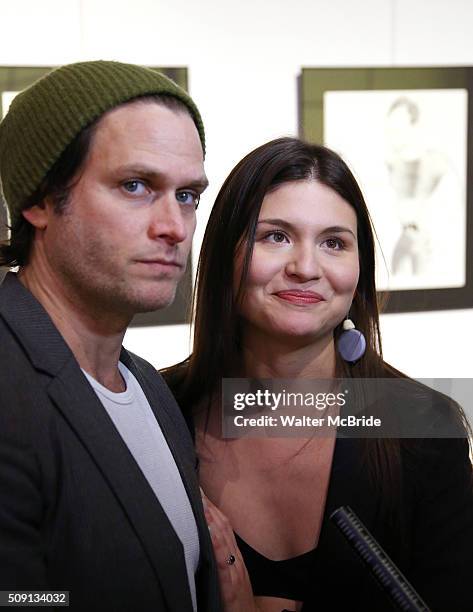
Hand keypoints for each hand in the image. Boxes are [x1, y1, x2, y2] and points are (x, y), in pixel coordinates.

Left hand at [201, 489, 260, 611]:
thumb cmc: (236, 598)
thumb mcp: (230, 573)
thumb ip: (220, 555)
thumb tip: (205, 534)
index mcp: (233, 554)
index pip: (223, 524)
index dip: (211, 506)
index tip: (198, 488)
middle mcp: (235, 558)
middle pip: (223, 526)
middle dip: (209, 506)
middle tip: (195, 486)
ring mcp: (234, 571)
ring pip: (224, 540)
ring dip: (212, 520)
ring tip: (201, 503)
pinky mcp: (230, 588)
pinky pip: (224, 565)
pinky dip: (218, 548)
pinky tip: (210, 535)